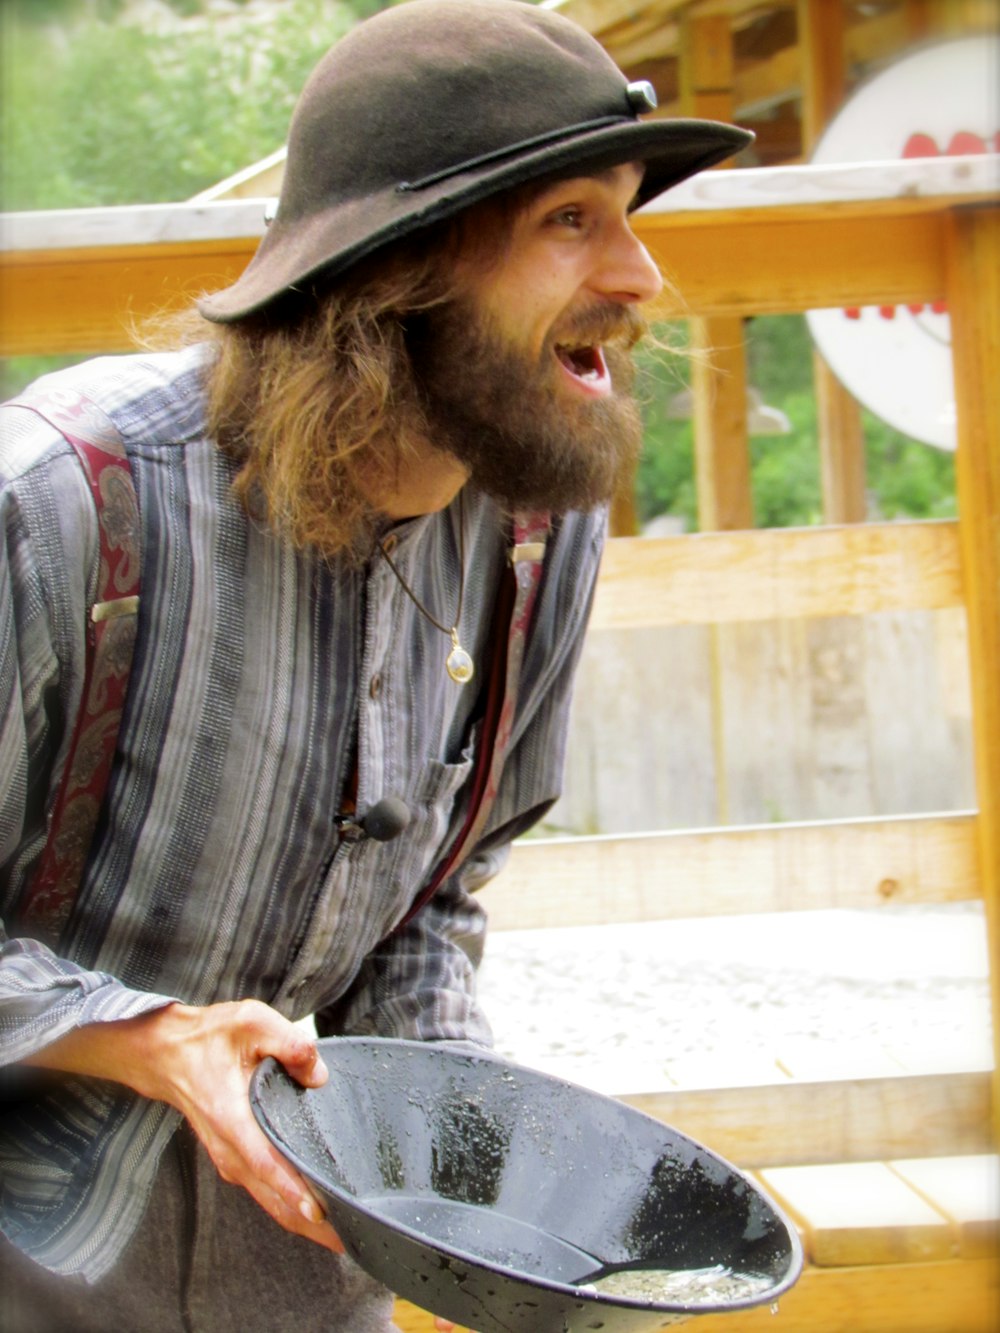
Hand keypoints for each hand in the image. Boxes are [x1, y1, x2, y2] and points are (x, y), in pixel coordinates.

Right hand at [26, 999, 343, 1253]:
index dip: (291, 1188)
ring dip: (304, 1220)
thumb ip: (289, 1043)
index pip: (264, 1162)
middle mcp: (229, 1149)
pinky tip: (319, 1213)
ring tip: (345, 1235)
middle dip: (311, 1222)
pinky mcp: (236, 1159)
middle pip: (272, 1197)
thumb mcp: (251, 1021)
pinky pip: (266, 1191)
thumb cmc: (211, 1037)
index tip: (319, 1212)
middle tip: (354, 1234)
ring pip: (270, 1201)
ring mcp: (231, 1159)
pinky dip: (291, 1206)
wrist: (168, 1054)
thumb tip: (317, 1075)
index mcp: (231, 1118)